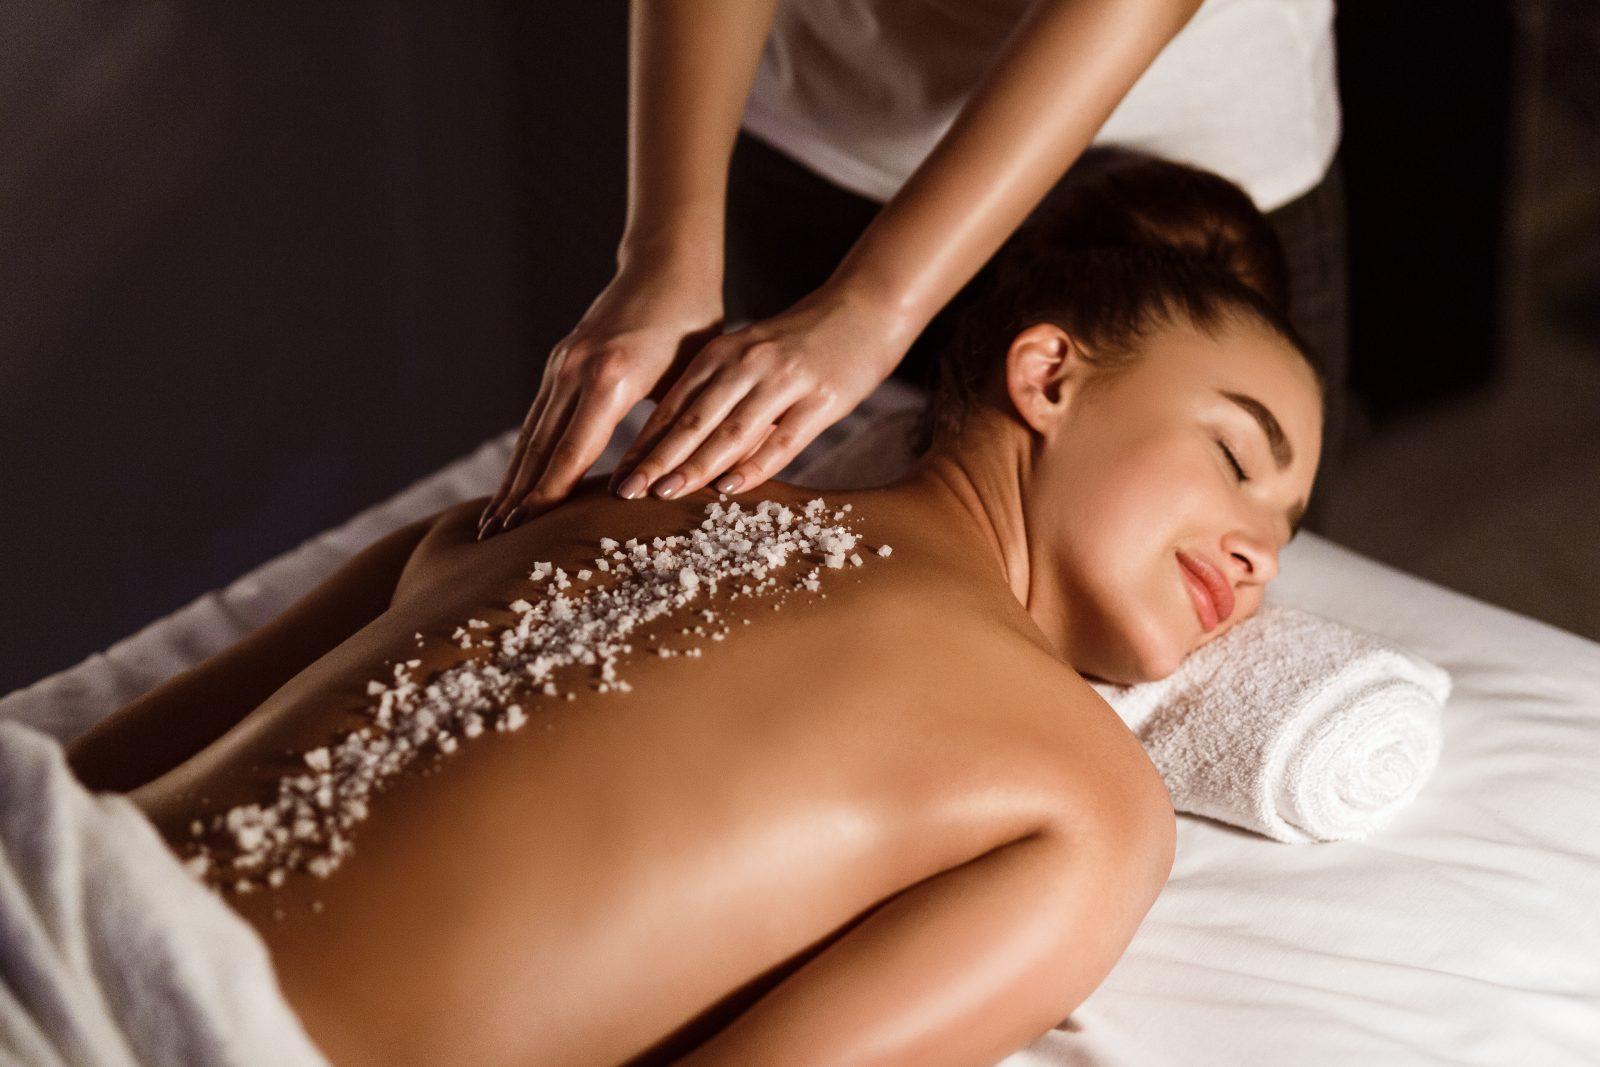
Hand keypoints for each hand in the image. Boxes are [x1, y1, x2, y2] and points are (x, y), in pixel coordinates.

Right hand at [477, 262, 723, 537]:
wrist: (668, 270)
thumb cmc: (693, 330)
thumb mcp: (689, 384)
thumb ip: (667, 434)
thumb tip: (656, 490)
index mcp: (611, 378)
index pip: (571, 452)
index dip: (548, 496)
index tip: (527, 532)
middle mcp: (576, 371)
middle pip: (538, 448)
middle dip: (516, 498)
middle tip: (494, 541)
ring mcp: (562, 365)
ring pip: (531, 434)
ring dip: (511, 480)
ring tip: (493, 522)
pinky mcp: (559, 363)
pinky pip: (537, 417)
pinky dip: (524, 454)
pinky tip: (514, 482)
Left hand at [607, 282, 919, 501]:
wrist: (867, 306)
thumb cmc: (804, 340)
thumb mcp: (752, 355)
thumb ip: (720, 391)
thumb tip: (682, 445)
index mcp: (723, 353)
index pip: (673, 406)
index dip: (643, 444)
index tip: (617, 476)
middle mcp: (747, 365)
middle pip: (692, 420)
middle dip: (656, 459)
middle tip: (624, 492)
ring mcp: (784, 380)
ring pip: (731, 432)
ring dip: (695, 466)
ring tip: (665, 494)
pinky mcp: (821, 398)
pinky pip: (782, 439)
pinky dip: (754, 466)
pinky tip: (730, 488)